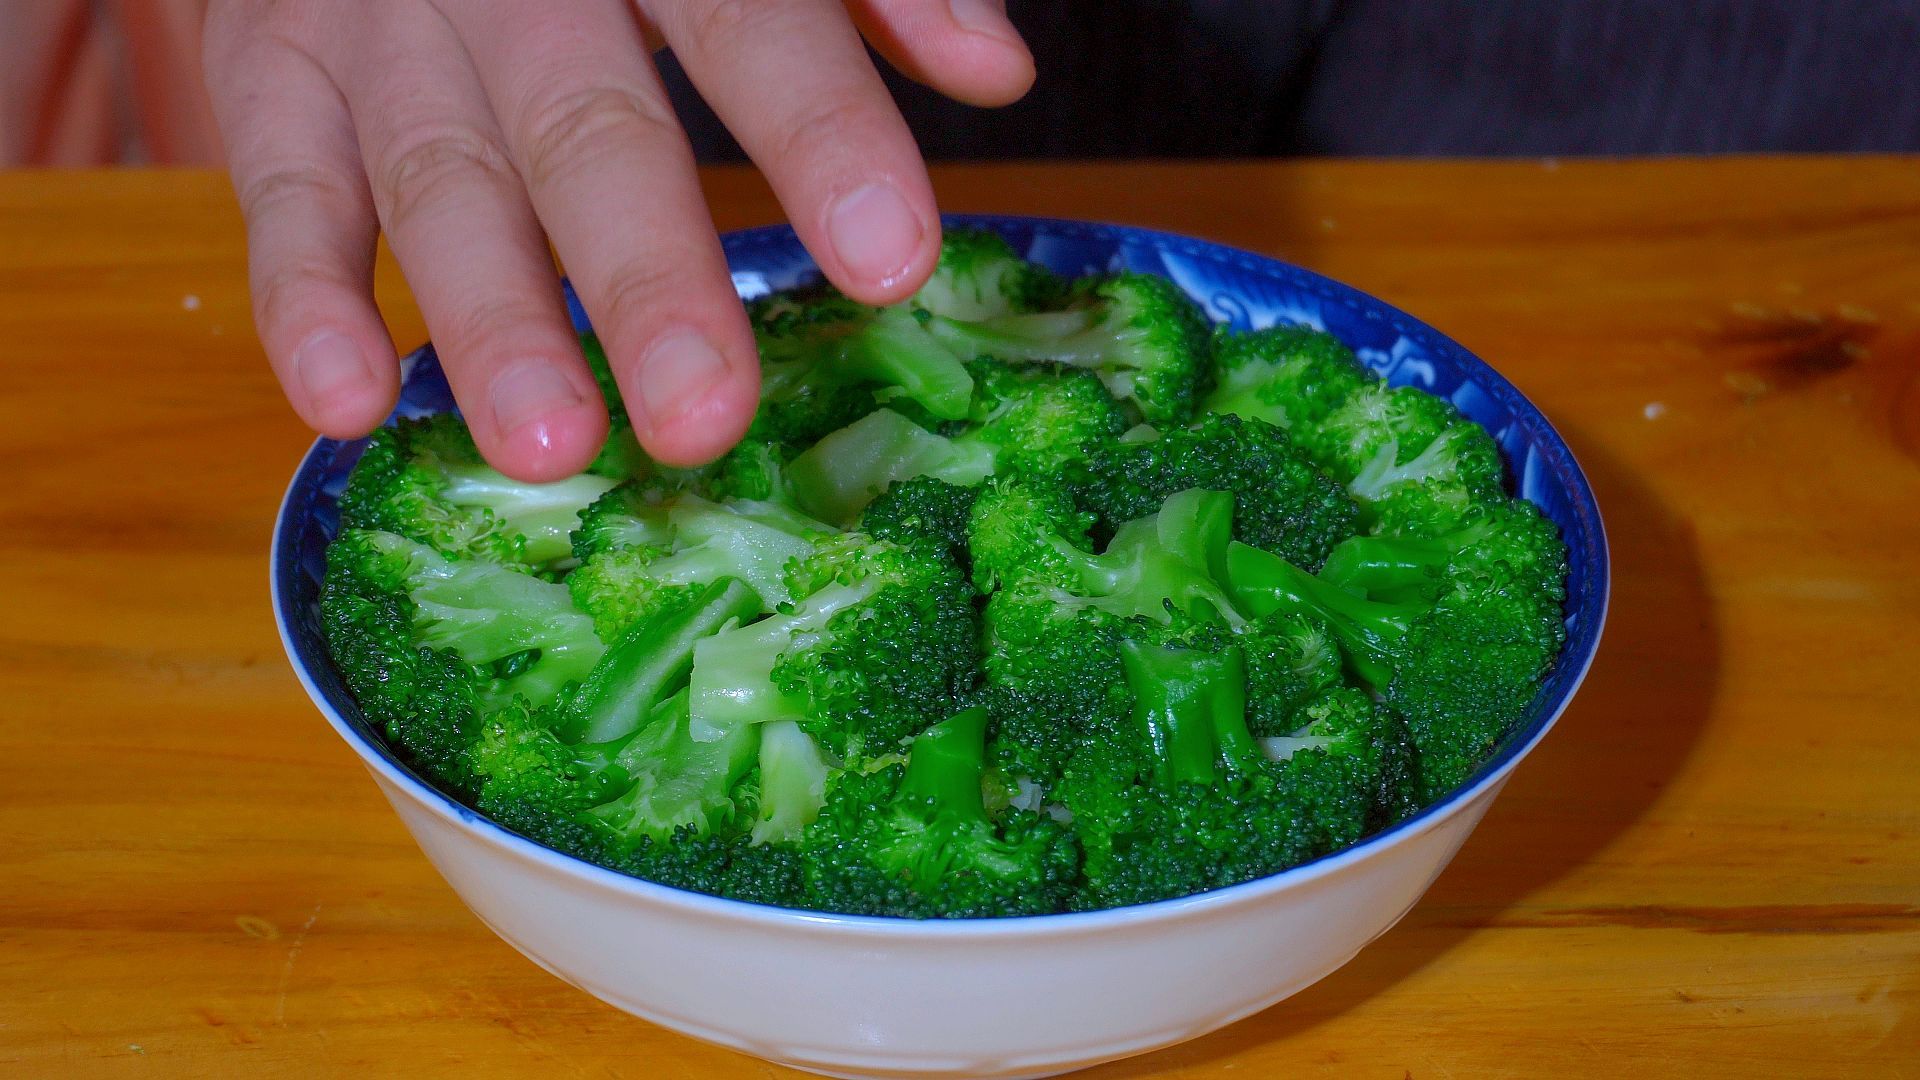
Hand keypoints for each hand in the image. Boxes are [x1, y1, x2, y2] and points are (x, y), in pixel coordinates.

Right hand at [203, 0, 1032, 478]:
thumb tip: (999, 70)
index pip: (752, 25)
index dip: (822, 138)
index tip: (892, 263)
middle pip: (590, 128)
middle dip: (646, 277)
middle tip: (705, 416)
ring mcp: (384, 24)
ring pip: (440, 177)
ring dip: (492, 320)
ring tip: (552, 448)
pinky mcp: (274, 68)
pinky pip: (281, 188)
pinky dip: (302, 297)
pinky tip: (346, 405)